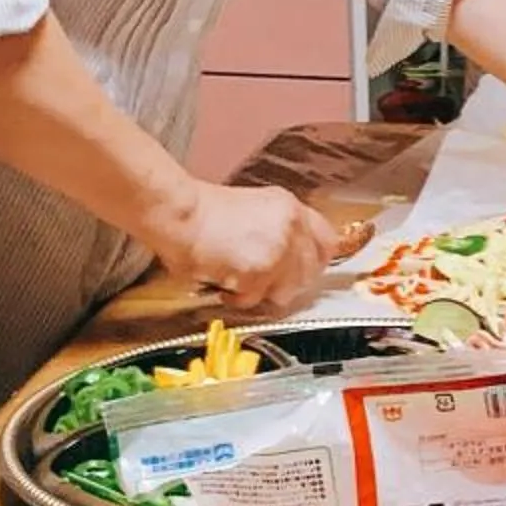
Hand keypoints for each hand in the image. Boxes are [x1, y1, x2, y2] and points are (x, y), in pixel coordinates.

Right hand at [146, 179, 338, 309]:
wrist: (178, 215)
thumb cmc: (201, 213)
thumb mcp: (253, 210)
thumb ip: (279, 231)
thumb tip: (292, 259)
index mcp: (290, 207)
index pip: (327, 241)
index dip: (315, 261)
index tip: (304, 271)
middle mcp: (290, 226)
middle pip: (310, 272)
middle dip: (286, 282)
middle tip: (261, 280)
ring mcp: (278, 250)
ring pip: (286, 291)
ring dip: (262, 291)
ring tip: (237, 278)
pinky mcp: (260, 272)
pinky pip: (257, 299)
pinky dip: (239, 297)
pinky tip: (223, 281)